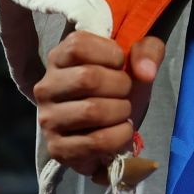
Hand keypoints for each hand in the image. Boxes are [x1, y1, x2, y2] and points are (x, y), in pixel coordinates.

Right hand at [31, 30, 165, 182]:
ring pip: (91, 111)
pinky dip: (119, 137)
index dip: (110, 54)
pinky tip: (122, 131)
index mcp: (58, 59)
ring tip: (123, 112)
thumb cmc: (117, 84)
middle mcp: (46, 87)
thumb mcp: (136, 57)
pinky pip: (95, 142)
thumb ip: (147, 50)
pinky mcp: (57, 147)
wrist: (110, 125)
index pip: (77, 46)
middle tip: (126, 92)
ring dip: (121, 112)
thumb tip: (146, 72)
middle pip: (87, 78)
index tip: (120, 64)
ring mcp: (48, 119)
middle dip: (121, 85)